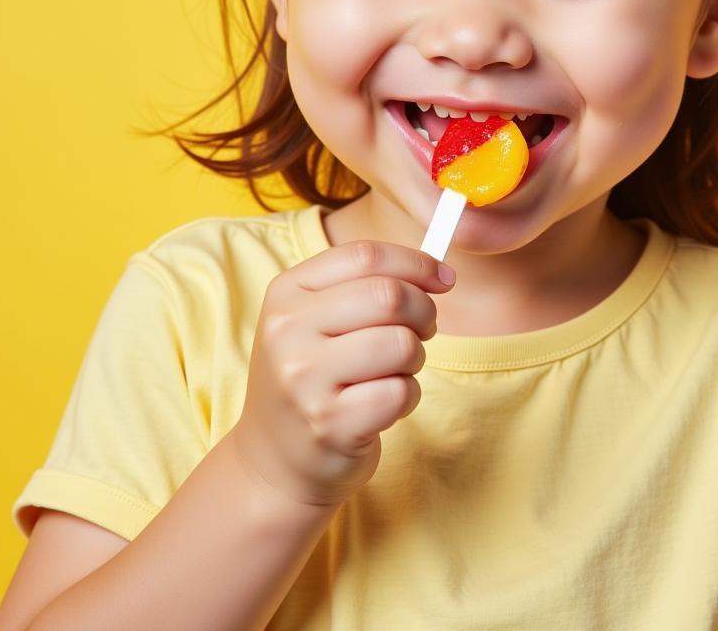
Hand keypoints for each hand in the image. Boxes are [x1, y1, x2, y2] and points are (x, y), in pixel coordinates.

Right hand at [231, 240, 454, 507]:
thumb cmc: (314, 379)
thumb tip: (440, 272)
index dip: (416, 263)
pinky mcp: (329, 423)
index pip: (364, 255)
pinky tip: (381, 406)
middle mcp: (287, 331)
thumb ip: (369, 284)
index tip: (444, 278)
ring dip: (414, 359)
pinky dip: (407, 397)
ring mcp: (304, 380)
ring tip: (394, 372)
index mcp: (285, 293)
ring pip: (401, 344)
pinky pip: (401, 392)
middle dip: (423, 312)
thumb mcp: (318, 320)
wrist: (274, 463)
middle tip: (423, 331)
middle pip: (388, 296)